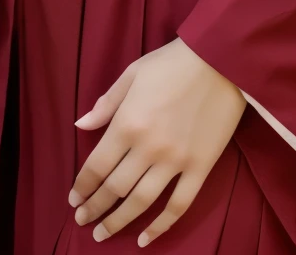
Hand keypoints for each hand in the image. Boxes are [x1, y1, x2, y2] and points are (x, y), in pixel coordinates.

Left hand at [68, 37, 244, 246]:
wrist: (220, 59)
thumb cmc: (172, 62)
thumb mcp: (133, 73)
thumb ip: (107, 103)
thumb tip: (81, 125)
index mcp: (128, 123)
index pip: (97, 166)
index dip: (82, 186)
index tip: (74, 198)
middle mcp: (148, 148)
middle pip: (115, 189)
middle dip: (95, 208)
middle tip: (83, 220)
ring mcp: (175, 161)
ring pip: (141, 202)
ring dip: (119, 222)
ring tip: (103, 234)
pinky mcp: (200, 167)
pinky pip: (178, 205)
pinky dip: (161, 226)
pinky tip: (145, 239)